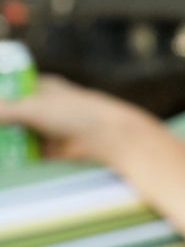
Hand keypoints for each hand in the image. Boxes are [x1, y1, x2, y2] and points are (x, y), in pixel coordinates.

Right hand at [0, 75, 150, 162]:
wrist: (110, 138)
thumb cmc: (76, 114)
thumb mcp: (34, 108)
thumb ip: (5, 110)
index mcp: (43, 88)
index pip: (12, 87)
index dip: (2, 95)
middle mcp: (45, 107)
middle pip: (12, 113)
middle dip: (1, 122)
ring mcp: (48, 129)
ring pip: (18, 134)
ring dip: (5, 139)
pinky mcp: (52, 150)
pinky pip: (27, 152)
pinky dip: (14, 155)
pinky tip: (3, 158)